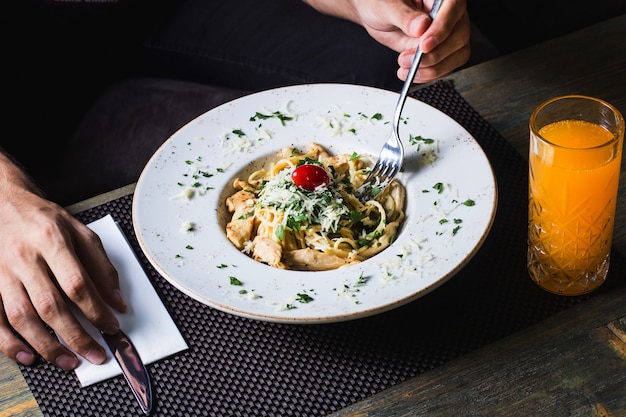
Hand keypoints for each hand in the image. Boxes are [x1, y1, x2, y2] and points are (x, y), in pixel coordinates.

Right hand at [0, 153, 125, 369]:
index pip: (77, 283)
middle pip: (51, 305)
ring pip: (23, 317)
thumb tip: (117, 301)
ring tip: (69, 361)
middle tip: (96, 354)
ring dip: (47, 345)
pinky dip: (10, 342)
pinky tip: (28, 355)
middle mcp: (24, 257)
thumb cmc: (44, 220)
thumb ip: (101, 266)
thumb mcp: (80, 232)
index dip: (96, 310)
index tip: (112, 327)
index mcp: (51, 240)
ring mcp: (2, 273)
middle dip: (77, 335)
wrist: (2, 203)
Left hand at [304, 0, 470, 82]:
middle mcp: (449, 9)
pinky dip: (430, 74)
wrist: (368, 8)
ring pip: (457, 53)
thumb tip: (420, 27)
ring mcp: (448, 28)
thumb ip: (402, 13)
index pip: (454, 6)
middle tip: (407, 60)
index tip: (423, 45)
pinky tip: (407, 72)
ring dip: (432, 68)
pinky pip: (447, 64)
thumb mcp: (382, 3)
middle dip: (433, 55)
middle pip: (459, 35)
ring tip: (403, 67)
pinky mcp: (441, 46)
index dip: (443, 28)